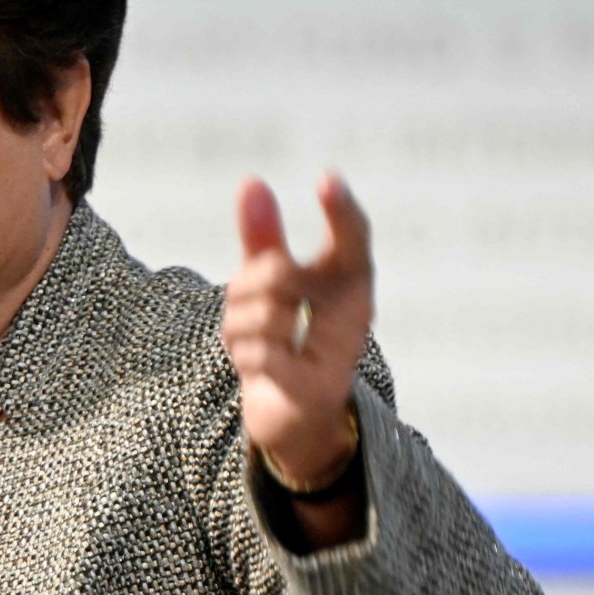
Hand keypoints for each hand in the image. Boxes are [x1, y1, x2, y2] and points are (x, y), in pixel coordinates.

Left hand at [221, 172, 373, 484]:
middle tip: (248, 302)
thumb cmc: (286, 336)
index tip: (327, 179)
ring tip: (250, 337)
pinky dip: (246, 355)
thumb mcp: (271, 286)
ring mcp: (339, 352)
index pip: (353, 237)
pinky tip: (254, 364)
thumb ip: (264, 238)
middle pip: (280, 273)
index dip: (342, 210)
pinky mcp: (315, 387)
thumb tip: (252, 182)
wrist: (293, 415)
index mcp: (349, 280)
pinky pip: (264, 355)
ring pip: (262, 315)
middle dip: (246, 286)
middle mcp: (354, 312)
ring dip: (239, 325)